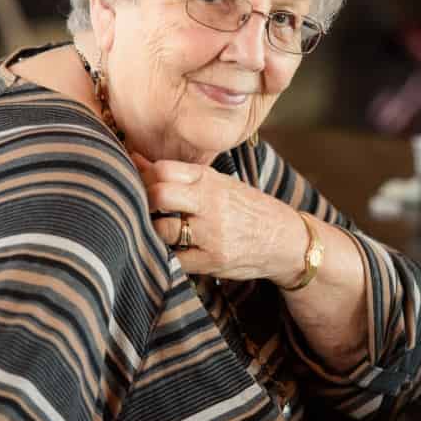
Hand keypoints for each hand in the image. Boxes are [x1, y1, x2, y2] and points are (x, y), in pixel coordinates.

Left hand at [136, 155, 310, 283]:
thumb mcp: (220, 184)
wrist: (285, 239)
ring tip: (157, 231)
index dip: (143, 178)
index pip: (164, 170)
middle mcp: (211, 204)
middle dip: (142, 203)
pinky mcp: (212, 260)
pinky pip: (174, 259)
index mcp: (211, 180)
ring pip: (162, 230)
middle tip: (141, 211)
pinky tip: (171, 251)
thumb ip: (181, 176)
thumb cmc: (247, 208)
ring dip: (153, 232)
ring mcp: (212, 233)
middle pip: (159, 195)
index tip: (138, 186)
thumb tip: (135, 159)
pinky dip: (167, 255)